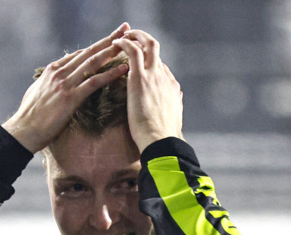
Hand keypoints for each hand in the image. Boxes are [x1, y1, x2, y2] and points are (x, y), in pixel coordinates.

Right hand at [2, 24, 130, 153]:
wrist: (23, 130)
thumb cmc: (30, 115)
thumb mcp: (38, 91)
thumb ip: (49, 82)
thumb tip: (55, 78)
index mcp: (53, 70)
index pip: (79, 54)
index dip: (96, 46)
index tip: (110, 40)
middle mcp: (60, 72)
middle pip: (89, 52)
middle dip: (108, 40)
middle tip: (124, 30)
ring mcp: (65, 84)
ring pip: (93, 63)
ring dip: (112, 52)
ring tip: (128, 44)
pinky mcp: (70, 98)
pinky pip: (94, 82)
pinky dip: (110, 74)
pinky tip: (123, 69)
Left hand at [113, 30, 182, 152]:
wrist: (161, 142)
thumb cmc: (162, 138)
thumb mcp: (172, 120)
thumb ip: (172, 107)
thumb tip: (174, 101)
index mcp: (171, 87)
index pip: (160, 65)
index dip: (148, 59)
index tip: (136, 60)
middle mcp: (164, 77)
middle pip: (156, 49)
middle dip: (143, 39)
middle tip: (130, 38)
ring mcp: (154, 76)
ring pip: (147, 44)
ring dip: (134, 36)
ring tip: (121, 37)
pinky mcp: (141, 78)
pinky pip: (133, 51)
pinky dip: (125, 43)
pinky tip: (116, 43)